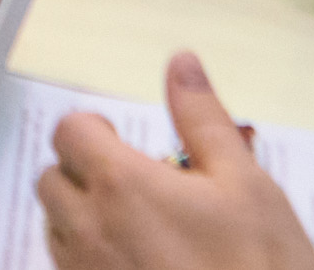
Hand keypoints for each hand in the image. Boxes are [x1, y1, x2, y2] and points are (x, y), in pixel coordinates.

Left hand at [38, 55, 313, 269]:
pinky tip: (141, 263)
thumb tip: (182, 64)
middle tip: (137, 186)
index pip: (69, 132)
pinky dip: (92, 258)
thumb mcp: (246, 184)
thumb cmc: (260, 266)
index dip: (93, 129)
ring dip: (84, 218)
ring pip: (57, 230)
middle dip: (84, 173)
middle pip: (53, 180)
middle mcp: (88, 229)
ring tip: (142, 228)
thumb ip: (203, 120)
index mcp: (120, 185)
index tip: (123, 141)